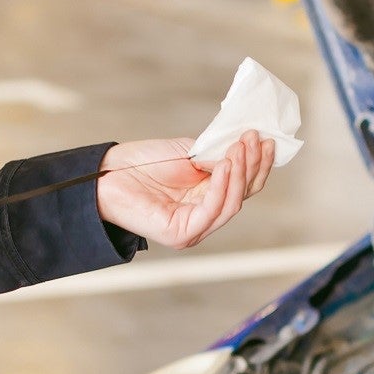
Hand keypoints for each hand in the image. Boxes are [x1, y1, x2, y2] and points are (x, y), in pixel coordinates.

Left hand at [95, 132, 273, 249]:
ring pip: (232, 203)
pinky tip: (224, 165)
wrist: (109, 173)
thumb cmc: (145, 163)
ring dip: (239, 173)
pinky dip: (222, 186)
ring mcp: (195, 228)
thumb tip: (244, 150)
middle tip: (254, 139)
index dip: (257, 163)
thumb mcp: (190, 152)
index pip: (244, 185)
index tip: (265, 138)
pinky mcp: (182, 234)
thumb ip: (217, 154)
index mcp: (209, 198)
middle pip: (243, 195)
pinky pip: (212, 210)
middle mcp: (205, 216)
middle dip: (252, 165)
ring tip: (239, 148)